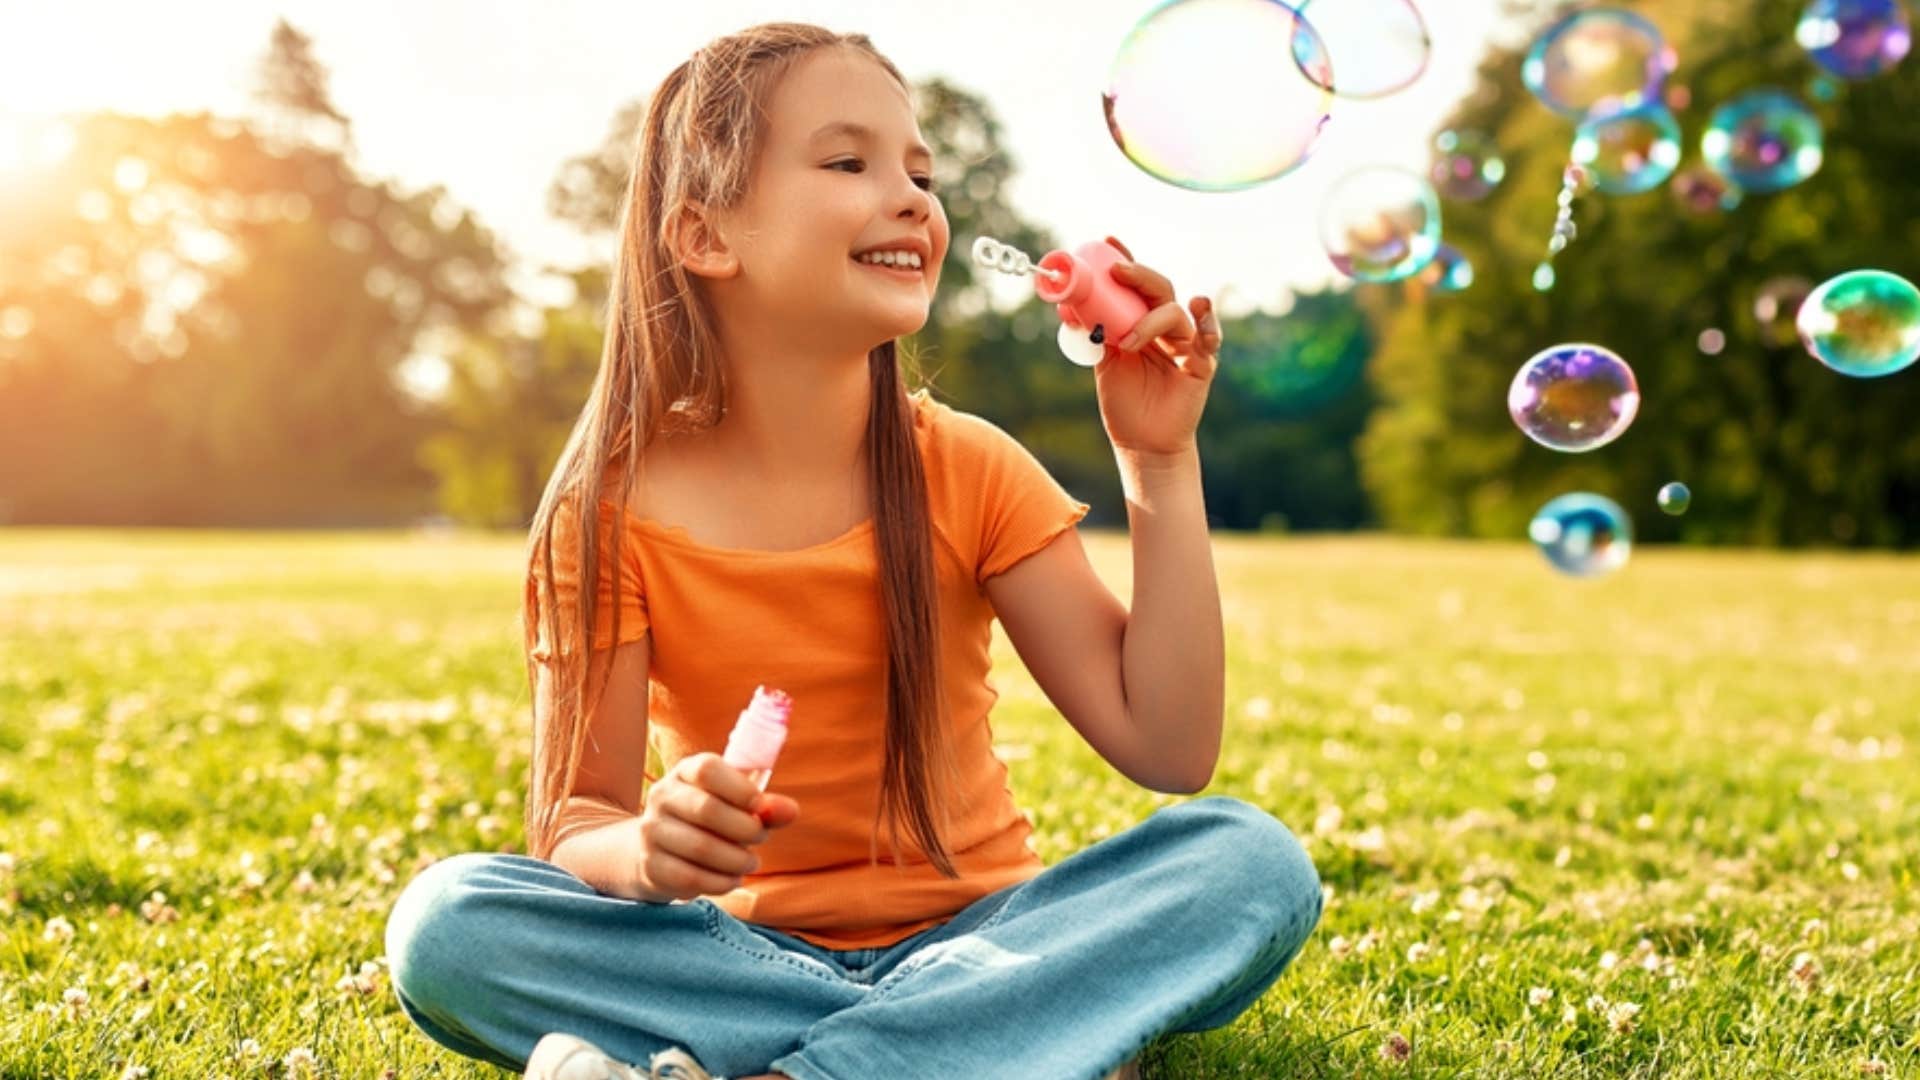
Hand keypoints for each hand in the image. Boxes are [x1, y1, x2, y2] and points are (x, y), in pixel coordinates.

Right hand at [633, 752, 799, 902]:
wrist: (658, 849)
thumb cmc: (708, 821)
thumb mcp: (735, 805)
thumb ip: (766, 807)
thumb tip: (791, 811)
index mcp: (685, 771)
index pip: (708, 770)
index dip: (740, 789)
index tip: (761, 808)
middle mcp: (662, 796)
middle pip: (706, 809)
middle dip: (745, 829)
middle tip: (761, 838)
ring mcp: (651, 831)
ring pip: (700, 847)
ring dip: (736, 859)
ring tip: (750, 862)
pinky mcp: (650, 865)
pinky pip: (689, 877)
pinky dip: (720, 882)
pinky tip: (732, 879)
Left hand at [1093, 236, 1222, 459]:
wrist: (1141, 443)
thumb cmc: (1124, 402)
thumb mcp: (1103, 363)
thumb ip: (1092, 334)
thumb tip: (1067, 306)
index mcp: (1140, 321)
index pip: (1135, 284)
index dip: (1125, 260)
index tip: (1107, 240)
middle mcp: (1164, 327)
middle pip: (1158, 289)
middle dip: (1138, 276)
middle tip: (1117, 272)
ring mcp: (1185, 344)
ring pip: (1175, 313)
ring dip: (1150, 321)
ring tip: (1127, 342)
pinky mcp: (1202, 365)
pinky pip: (1210, 341)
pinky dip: (1208, 325)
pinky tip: (1201, 309)